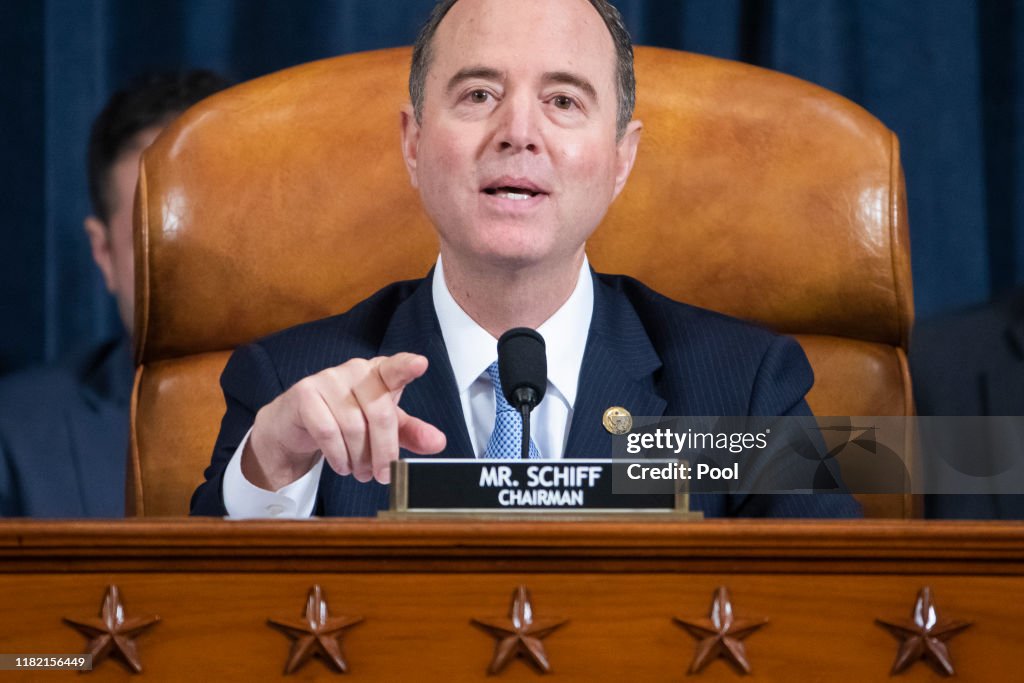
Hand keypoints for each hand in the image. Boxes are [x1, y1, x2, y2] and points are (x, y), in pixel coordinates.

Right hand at [242, 353, 445, 489]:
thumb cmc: (346, 420)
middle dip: (384, 451)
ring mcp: (328, 379)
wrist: (296, 425)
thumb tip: (438, 442)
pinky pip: (327, 431)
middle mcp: (355, 370)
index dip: (407, 366)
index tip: (421, 364)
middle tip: (383, 475)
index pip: (396, 367)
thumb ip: (410, 433)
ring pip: (353, 427)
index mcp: (379, 373)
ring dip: (359, 458)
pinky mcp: (305, 394)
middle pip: (380, 413)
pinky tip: (341, 464)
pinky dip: (338, 456)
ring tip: (360, 471)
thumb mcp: (383, 427)